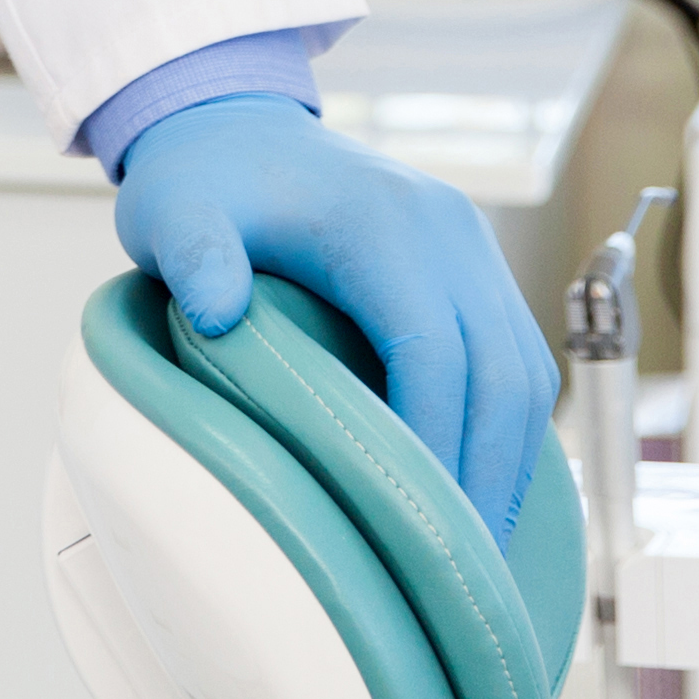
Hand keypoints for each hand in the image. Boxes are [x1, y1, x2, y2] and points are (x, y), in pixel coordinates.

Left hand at [113, 92, 560, 543]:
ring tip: (473, 550)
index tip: (414, 530)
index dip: (434, 448)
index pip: (436, 355)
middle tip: (460, 573)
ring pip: (526, 373)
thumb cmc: (203, 182)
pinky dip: (508, 431)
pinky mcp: (475, 269)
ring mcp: (472, 248)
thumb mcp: (172, 209)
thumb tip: (217, 309)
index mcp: (385, 224)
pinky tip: (478, 492)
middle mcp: (450, 231)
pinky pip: (517, 359)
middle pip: (502, 374)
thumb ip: (191, 252)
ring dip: (509, 463)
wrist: (235, 125)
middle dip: (486, 479)